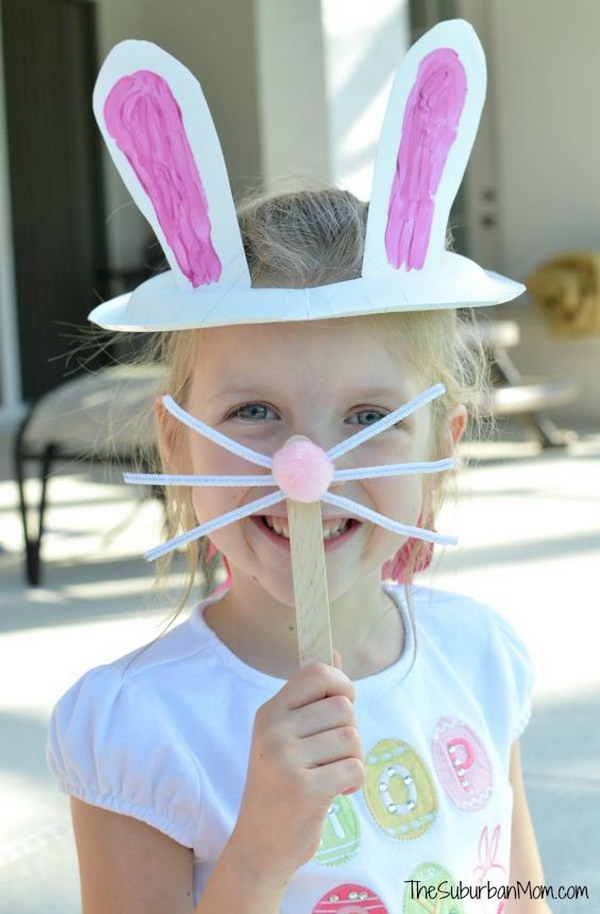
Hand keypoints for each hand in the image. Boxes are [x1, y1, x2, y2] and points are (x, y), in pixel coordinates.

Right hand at [229, 655, 363, 881]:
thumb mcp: (286, 735)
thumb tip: (335, 655)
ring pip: (352, 738)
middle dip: (349, 732)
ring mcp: (286, 759)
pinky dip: (354, 783)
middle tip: (332, 756)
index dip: (342, 684)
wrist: (259, 844)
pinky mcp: (305, 789)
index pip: (317, 673)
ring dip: (352, 760)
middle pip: (343, 708)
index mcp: (270, 711)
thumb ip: (311, 697)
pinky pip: (354, 768)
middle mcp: (274, 730)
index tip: (343, 706)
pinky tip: (335, 792)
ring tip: (331, 774)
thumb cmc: (280, 784)